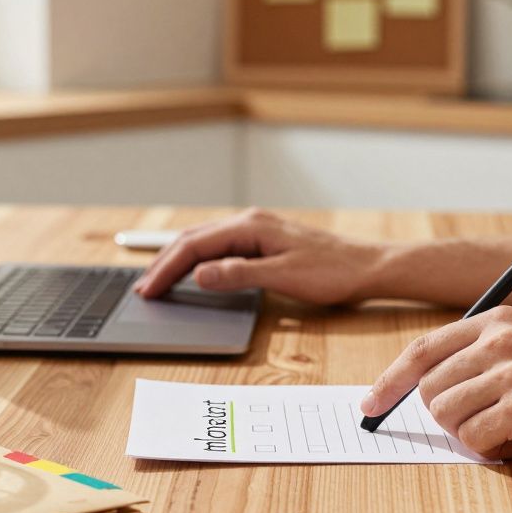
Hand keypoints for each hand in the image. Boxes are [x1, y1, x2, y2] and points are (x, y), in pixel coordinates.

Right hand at [133, 209, 385, 304]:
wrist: (368, 268)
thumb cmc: (332, 273)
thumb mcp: (283, 277)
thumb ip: (239, 274)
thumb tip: (200, 274)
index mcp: (250, 227)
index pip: (195, 245)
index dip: (167, 268)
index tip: (148, 290)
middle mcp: (250, 222)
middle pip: (194, 239)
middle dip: (165, 263)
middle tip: (143, 289)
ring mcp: (258, 230)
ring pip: (206, 241)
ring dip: (179, 261)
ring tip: (158, 280)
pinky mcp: (265, 241)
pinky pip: (221, 247)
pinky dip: (199, 259)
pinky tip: (194, 272)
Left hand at [360, 306, 511, 461]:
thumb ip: (484, 359)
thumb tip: (422, 388)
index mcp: (499, 320)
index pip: (423, 349)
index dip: (390, 380)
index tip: (370, 404)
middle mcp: (499, 339)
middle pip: (428, 389)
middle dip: (451, 418)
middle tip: (495, 425)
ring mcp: (510, 372)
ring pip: (446, 417)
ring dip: (476, 437)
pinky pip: (473, 441)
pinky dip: (496, 452)